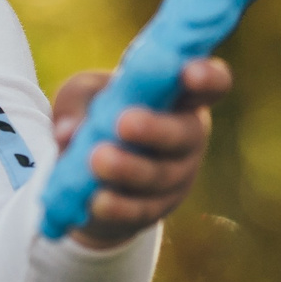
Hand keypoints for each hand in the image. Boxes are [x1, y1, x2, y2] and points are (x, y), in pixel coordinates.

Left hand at [50, 58, 229, 249]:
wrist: (89, 178)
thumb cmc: (96, 117)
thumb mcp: (82, 97)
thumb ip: (77, 103)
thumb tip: (68, 131)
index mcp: (180, 97)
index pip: (212, 84)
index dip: (207, 77)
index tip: (189, 72)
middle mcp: (187, 136)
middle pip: (184, 133)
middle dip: (156, 129)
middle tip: (124, 123)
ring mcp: (176, 176)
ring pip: (159, 175)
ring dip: (129, 169)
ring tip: (97, 160)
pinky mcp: (155, 209)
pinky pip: (140, 209)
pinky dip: (117, 206)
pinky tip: (96, 200)